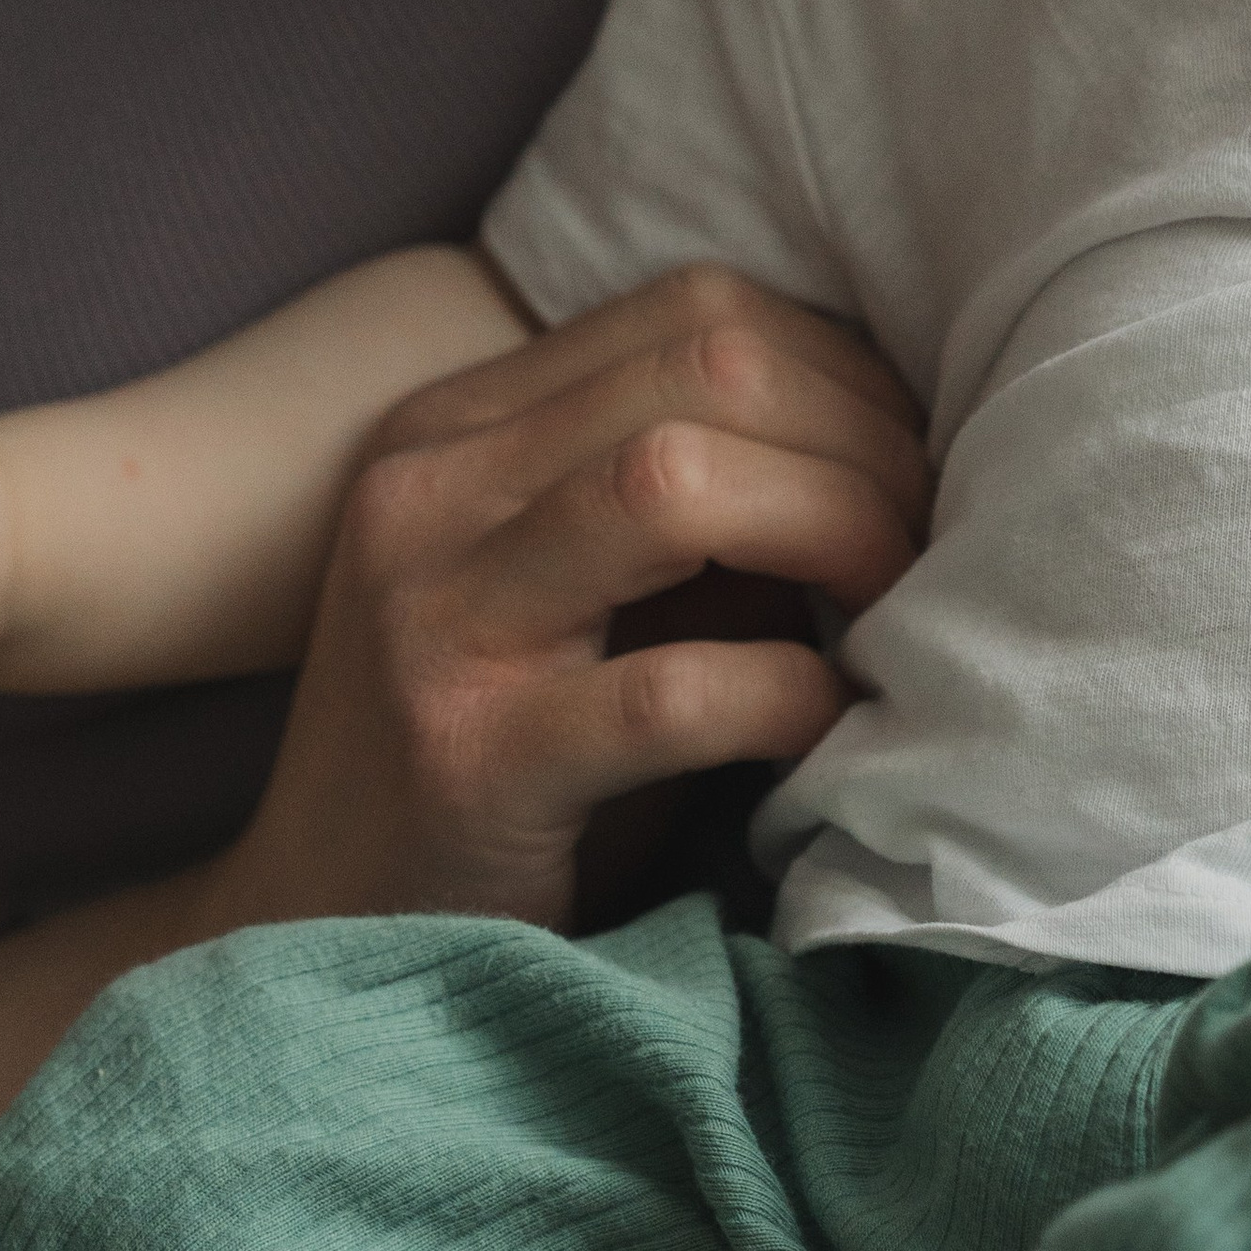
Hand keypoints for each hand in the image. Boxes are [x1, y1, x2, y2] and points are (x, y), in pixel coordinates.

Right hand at [186, 265, 929, 939]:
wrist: (315, 940)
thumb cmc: (499, 768)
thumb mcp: (582, 600)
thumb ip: (703, 512)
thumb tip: (907, 455)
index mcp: (457, 427)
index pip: (692, 310)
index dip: (843, 370)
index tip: (916, 462)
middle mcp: (429, 490)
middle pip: (704, 369)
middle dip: (863, 442)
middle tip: (935, 538)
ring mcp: (435, 618)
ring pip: (676, 482)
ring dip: (836, 527)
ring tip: (897, 605)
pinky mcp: (468, 758)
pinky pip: (673, 692)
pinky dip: (791, 690)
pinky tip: (836, 722)